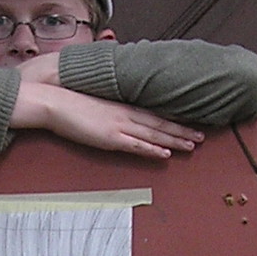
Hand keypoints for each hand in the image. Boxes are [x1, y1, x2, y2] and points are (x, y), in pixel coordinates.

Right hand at [13, 83, 203, 158]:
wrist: (54, 101)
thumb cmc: (69, 102)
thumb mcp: (94, 105)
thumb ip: (108, 110)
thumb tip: (114, 115)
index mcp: (122, 106)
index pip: (153, 113)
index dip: (173, 119)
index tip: (189, 123)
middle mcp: (125, 114)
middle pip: (160, 123)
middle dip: (182, 130)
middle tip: (202, 136)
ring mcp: (119, 126)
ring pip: (154, 134)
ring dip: (175, 140)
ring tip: (193, 145)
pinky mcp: (110, 137)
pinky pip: (136, 145)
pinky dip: (152, 149)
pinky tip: (166, 154)